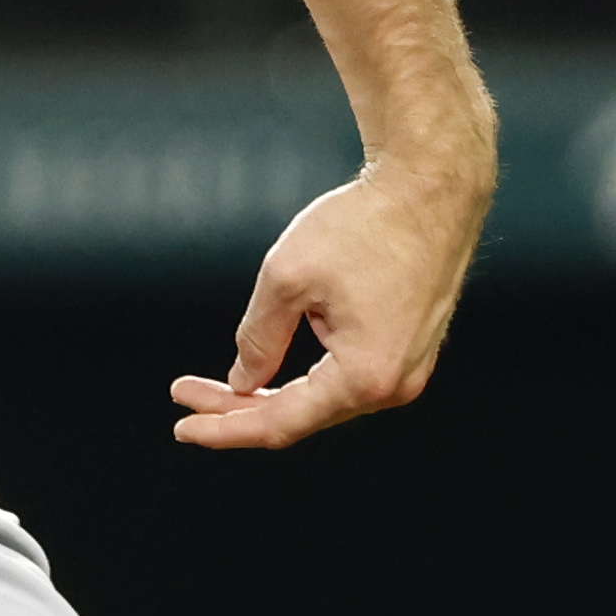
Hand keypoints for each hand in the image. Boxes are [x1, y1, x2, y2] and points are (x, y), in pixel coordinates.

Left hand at [171, 161, 476, 451]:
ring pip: (323, 401)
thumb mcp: (288, 279)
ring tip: (219, 384)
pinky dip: (306, 379)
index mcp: (366, 375)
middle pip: (301, 417)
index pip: (280, 423)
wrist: (433, 188)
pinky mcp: (411, 350)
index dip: (225, 428)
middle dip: (239, 409)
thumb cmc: (368, 224)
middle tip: (187, 395)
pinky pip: (347, 380)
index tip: (183, 425)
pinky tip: (270, 368)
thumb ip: (259, 338)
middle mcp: (394, 385)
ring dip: (271, 395)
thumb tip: (242, 381)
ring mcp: (408, 370)